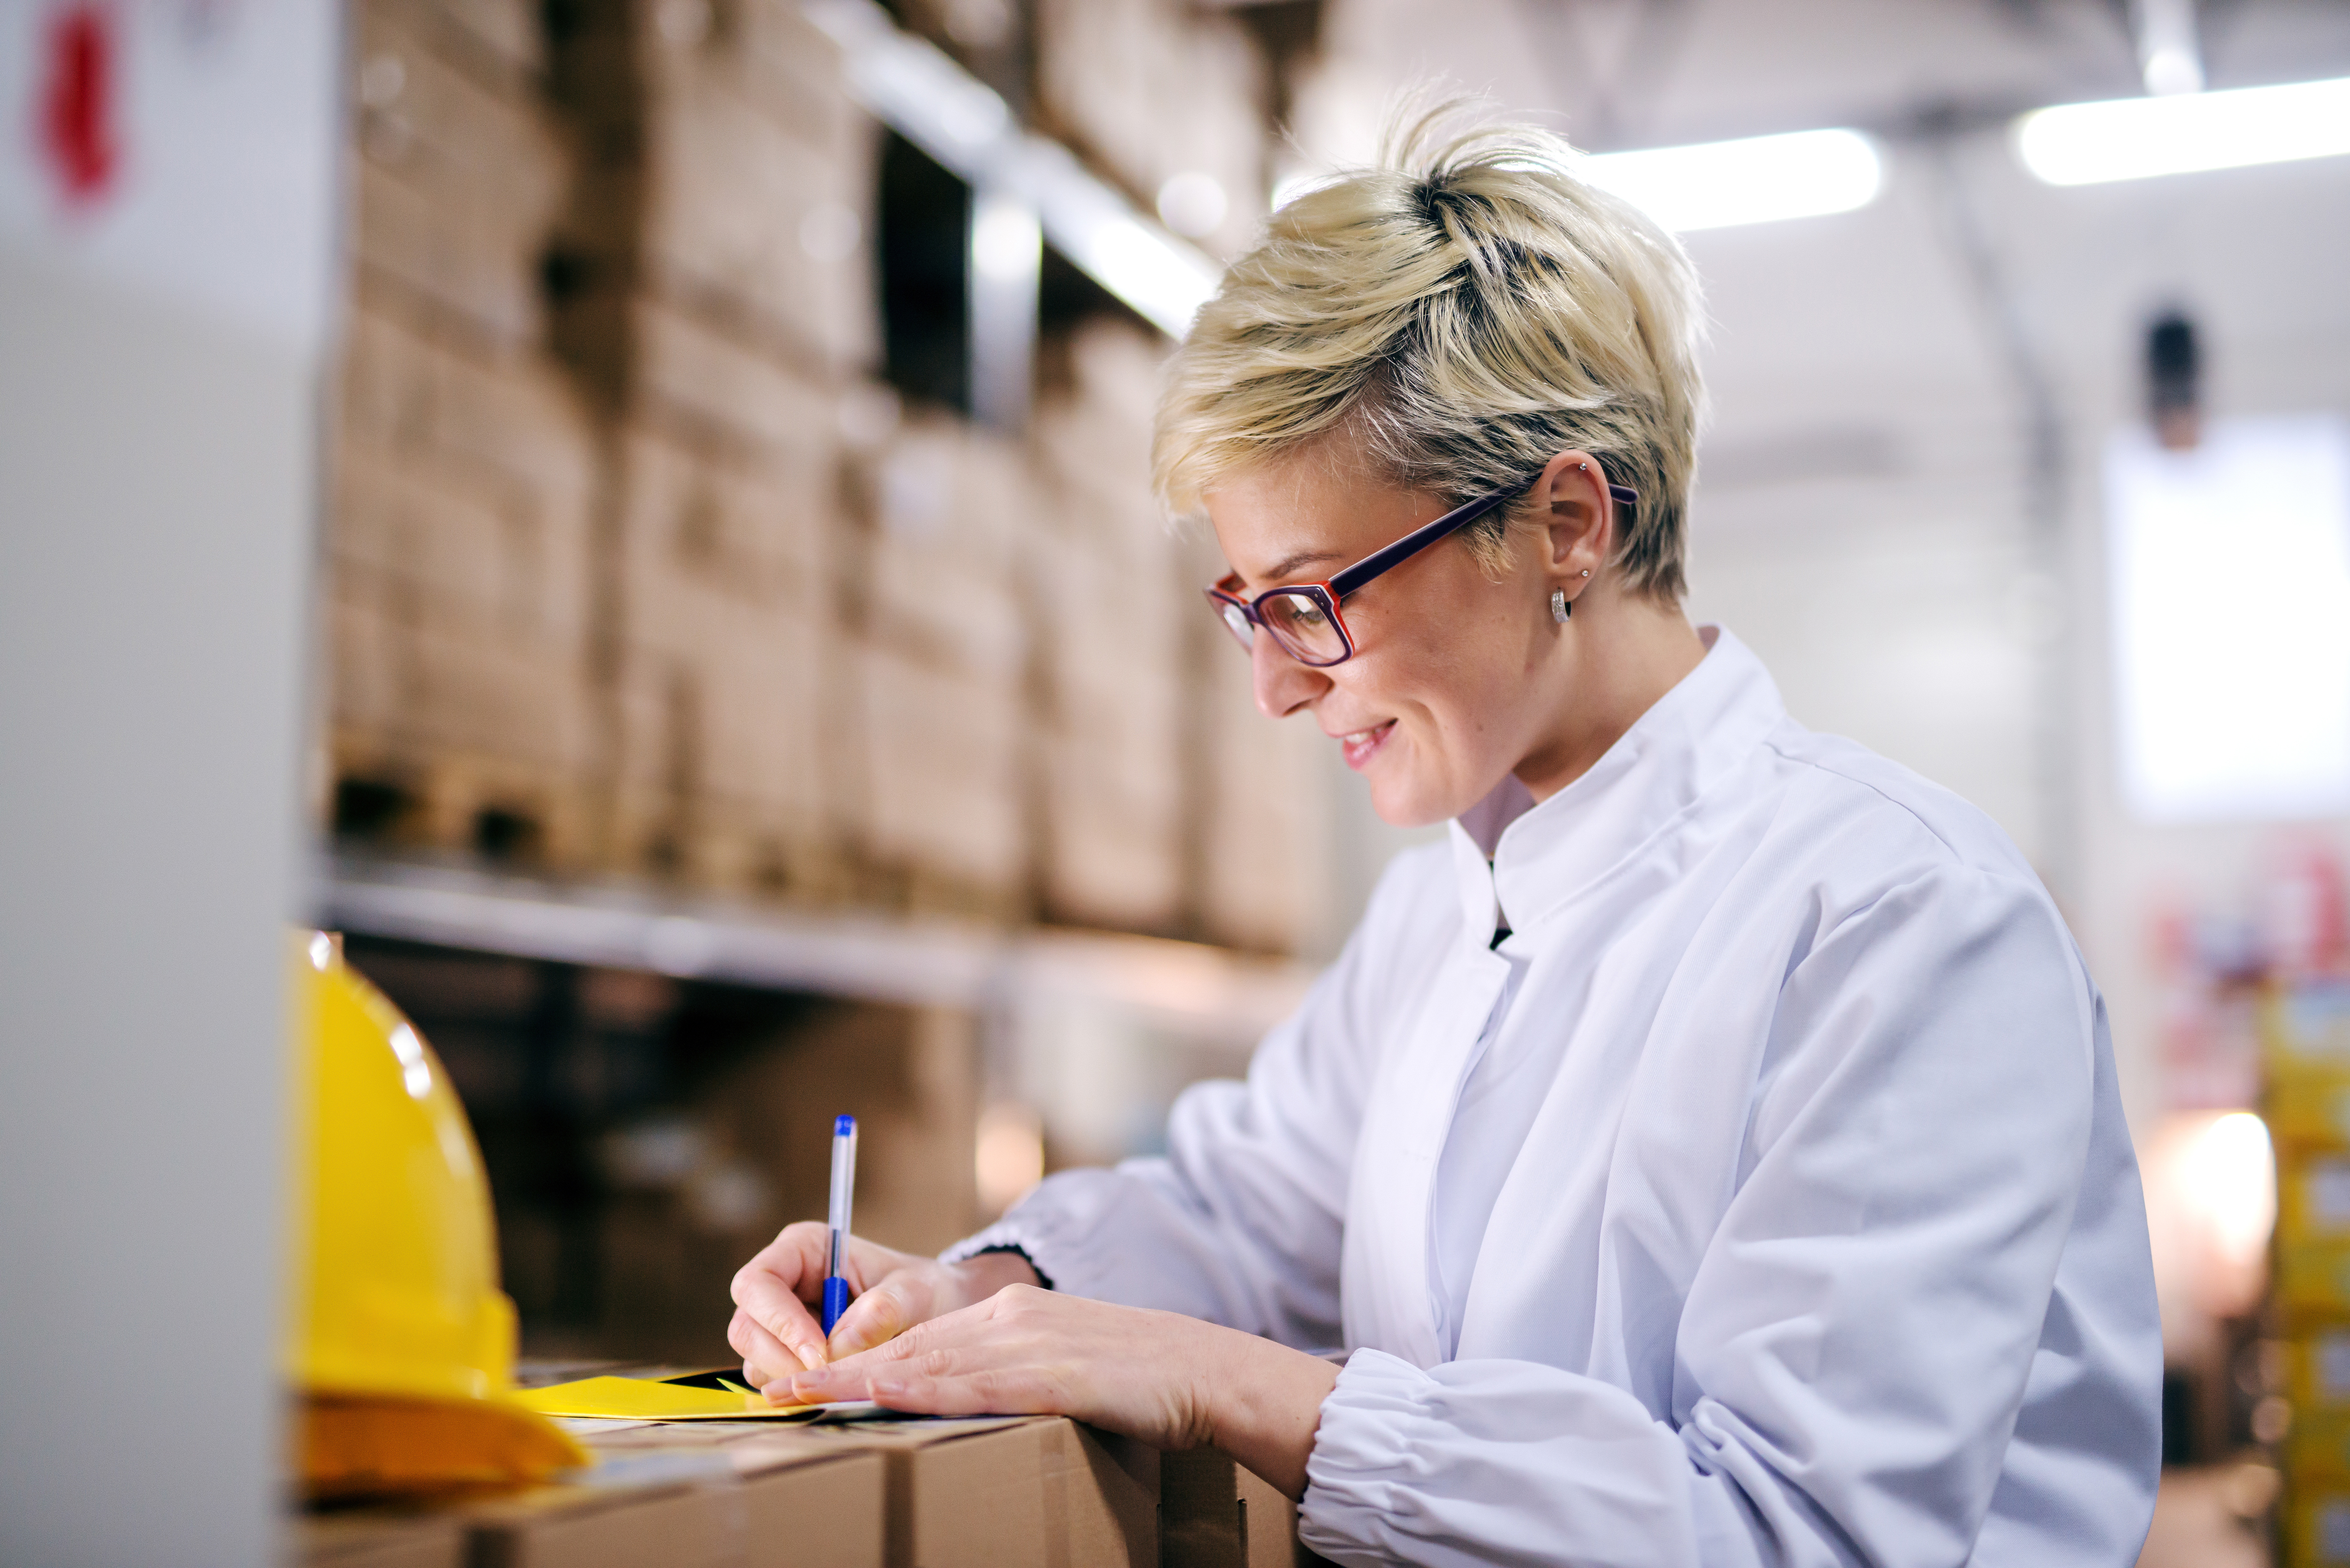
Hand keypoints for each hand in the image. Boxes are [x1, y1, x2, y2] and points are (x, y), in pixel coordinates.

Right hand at [728, 1224, 1037, 1387]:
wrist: (936, 1311)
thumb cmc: (922, 1289)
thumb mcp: (915, 1291)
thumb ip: (882, 1310)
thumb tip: (840, 1345)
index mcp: (801, 1249)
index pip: (759, 1283)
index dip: (779, 1321)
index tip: (818, 1354)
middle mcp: (781, 1283)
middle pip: (747, 1326)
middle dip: (782, 1358)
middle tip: (829, 1379)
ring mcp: (779, 1322)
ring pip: (755, 1358)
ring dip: (792, 1378)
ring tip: (842, 1381)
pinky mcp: (787, 1355)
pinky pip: (774, 1379)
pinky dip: (800, 1389)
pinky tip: (837, 1388)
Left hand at [781, 1286, 1341, 1498]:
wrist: (1202, 1369)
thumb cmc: (1135, 1377)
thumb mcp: (1059, 1363)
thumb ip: (1008, 1372)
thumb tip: (958, 1394)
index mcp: (1009, 1317)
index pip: (917, 1340)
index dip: (853, 1359)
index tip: (801, 1376)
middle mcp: (1010, 1321)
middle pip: (907, 1347)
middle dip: (836, 1368)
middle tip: (775, 1388)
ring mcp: (1031, 1346)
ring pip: (929, 1362)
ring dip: (859, 1380)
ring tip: (802, 1395)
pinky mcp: (1055, 1376)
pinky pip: (977, 1385)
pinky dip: (925, 1388)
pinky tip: (885, 1393)